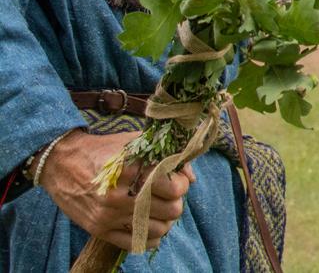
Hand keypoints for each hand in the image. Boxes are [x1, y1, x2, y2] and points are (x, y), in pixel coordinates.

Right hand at [39, 130, 193, 250]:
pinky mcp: (99, 230)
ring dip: (165, 219)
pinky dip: (149, 236)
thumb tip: (191, 178)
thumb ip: (168, 155)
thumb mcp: (135, 142)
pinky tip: (147, 223)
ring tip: (158, 208)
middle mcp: (120, 196)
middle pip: (172, 210)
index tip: (176, 179)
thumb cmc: (103, 149)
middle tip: (168, 194)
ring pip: (159, 230)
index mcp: (131, 170)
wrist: (60, 163)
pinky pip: (137, 244)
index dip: (181, 183)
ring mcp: (108, 216)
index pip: (175, 188)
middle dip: (175, 201)